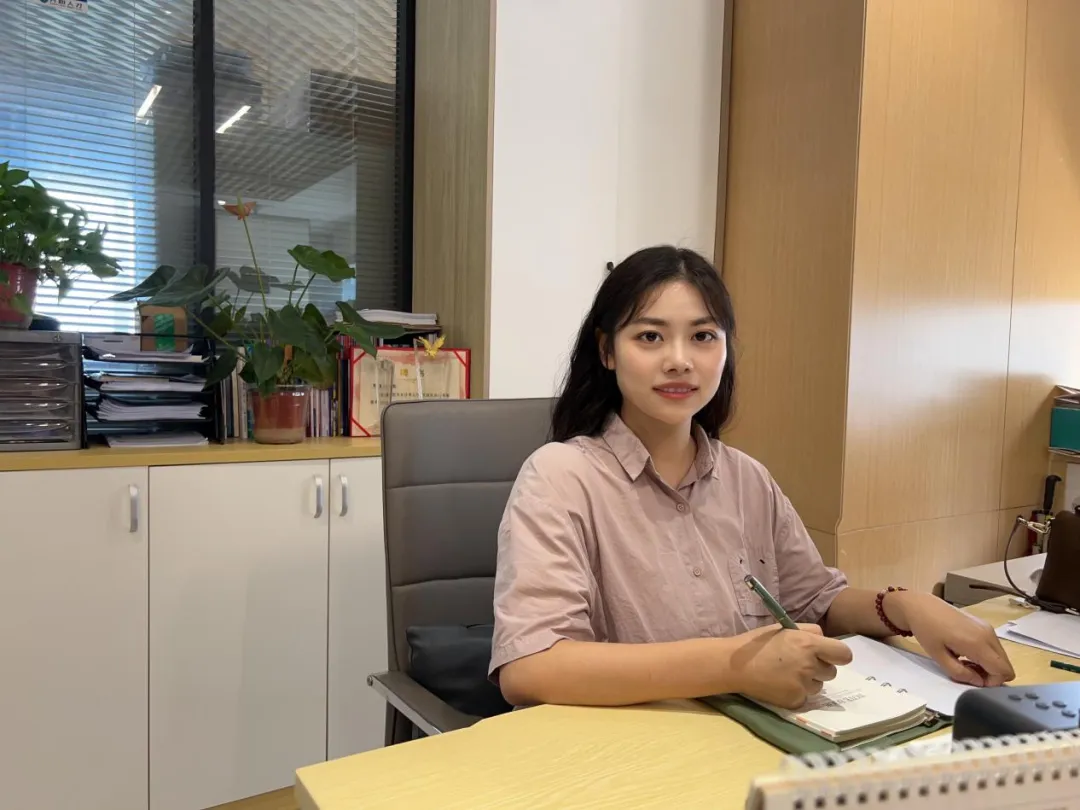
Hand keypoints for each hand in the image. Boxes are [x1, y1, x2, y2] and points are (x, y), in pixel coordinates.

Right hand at [727, 623, 853, 708]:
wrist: (735, 665)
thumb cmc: (758, 643)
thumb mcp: (785, 629)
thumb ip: (809, 631)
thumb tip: (825, 640)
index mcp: (809, 644)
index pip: (844, 654)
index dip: (838, 655)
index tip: (830, 656)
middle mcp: (810, 666)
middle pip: (832, 672)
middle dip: (820, 668)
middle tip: (800, 663)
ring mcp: (803, 685)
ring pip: (819, 686)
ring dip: (808, 681)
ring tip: (787, 674)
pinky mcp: (795, 700)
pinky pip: (805, 697)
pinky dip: (796, 692)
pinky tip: (781, 684)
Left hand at [887, 592, 1015, 686]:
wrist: (921, 606)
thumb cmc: (927, 631)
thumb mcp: (938, 657)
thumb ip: (960, 673)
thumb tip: (979, 682)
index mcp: (978, 643)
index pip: (1003, 671)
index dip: (992, 683)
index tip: (972, 679)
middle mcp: (988, 634)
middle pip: (1006, 666)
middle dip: (990, 675)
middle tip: (968, 672)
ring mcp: (988, 628)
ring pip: (1001, 657)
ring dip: (988, 666)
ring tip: (964, 662)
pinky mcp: (985, 625)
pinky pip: (994, 647)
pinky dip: (986, 656)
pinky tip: (966, 653)